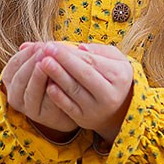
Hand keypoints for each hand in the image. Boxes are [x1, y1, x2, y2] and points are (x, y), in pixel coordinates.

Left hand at [2, 41, 133, 143]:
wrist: (118, 108)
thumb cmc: (113, 77)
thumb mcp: (115, 60)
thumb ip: (100, 50)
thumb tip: (80, 47)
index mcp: (119, 76)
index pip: (92, 61)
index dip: (72, 53)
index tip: (54, 44)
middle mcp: (109, 94)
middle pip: (84, 75)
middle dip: (64, 61)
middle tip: (46, 49)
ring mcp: (96, 108)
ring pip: (74, 90)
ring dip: (58, 76)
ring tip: (43, 62)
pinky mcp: (84, 119)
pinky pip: (69, 108)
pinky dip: (58, 97)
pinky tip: (48, 86)